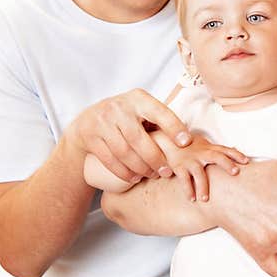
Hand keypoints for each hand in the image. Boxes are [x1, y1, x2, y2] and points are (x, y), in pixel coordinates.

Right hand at [66, 88, 191, 183]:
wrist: (88, 120)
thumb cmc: (126, 116)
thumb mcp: (142, 109)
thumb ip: (160, 119)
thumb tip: (188, 140)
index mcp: (138, 98)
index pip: (159, 112)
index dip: (173, 127)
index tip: (186, 142)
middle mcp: (118, 108)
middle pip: (139, 139)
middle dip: (155, 159)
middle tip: (166, 172)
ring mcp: (102, 122)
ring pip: (124, 152)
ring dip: (141, 168)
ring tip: (151, 175)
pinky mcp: (91, 137)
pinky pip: (110, 160)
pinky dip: (124, 172)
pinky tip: (134, 178)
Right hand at [159, 135, 249, 202]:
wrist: (166, 141)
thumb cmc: (189, 146)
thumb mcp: (204, 144)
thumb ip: (218, 149)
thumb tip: (236, 149)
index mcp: (209, 148)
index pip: (226, 150)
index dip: (237, 154)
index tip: (247, 161)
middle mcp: (201, 153)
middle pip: (217, 156)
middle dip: (227, 163)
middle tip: (236, 172)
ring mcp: (190, 160)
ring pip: (199, 173)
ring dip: (203, 186)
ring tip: (206, 199)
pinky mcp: (179, 167)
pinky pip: (183, 179)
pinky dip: (187, 190)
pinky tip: (192, 199)